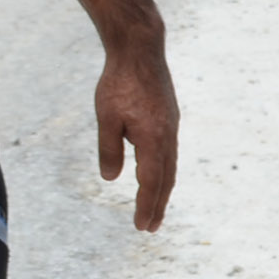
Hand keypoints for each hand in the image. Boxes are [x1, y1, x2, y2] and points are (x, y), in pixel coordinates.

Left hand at [96, 30, 177, 230]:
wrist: (141, 51)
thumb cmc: (119, 83)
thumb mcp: (106, 118)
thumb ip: (109, 149)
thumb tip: (111, 178)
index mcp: (153, 139)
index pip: (150, 182)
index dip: (146, 205)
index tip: (141, 226)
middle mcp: (168, 137)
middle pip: (166, 179)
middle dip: (158, 205)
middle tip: (151, 227)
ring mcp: (172, 128)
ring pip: (170, 166)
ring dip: (162, 189)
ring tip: (155, 206)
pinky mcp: (169, 119)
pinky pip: (169, 152)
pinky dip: (164, 170)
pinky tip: (156, 172)